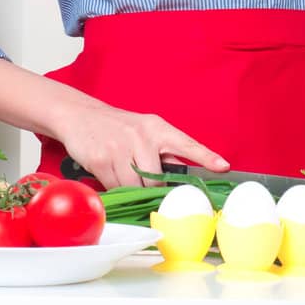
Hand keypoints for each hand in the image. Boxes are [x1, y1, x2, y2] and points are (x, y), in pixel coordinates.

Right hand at [58, 104, 228, 188]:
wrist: (81, 115)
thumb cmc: (119, 128)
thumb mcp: (145, 132)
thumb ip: (164, 153)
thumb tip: (182, 178)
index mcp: (158, 128)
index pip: (186, 144)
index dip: (205, 156)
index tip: (222, 166)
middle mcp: (141, 136)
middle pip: (156, 180)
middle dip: (151, 187)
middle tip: (142, 179)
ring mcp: (120, 147)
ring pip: (134, 187)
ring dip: (130, 188)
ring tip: (122, 171)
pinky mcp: (100, 159)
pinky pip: (113, 187)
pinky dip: (112, 186)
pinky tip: (108, 170)